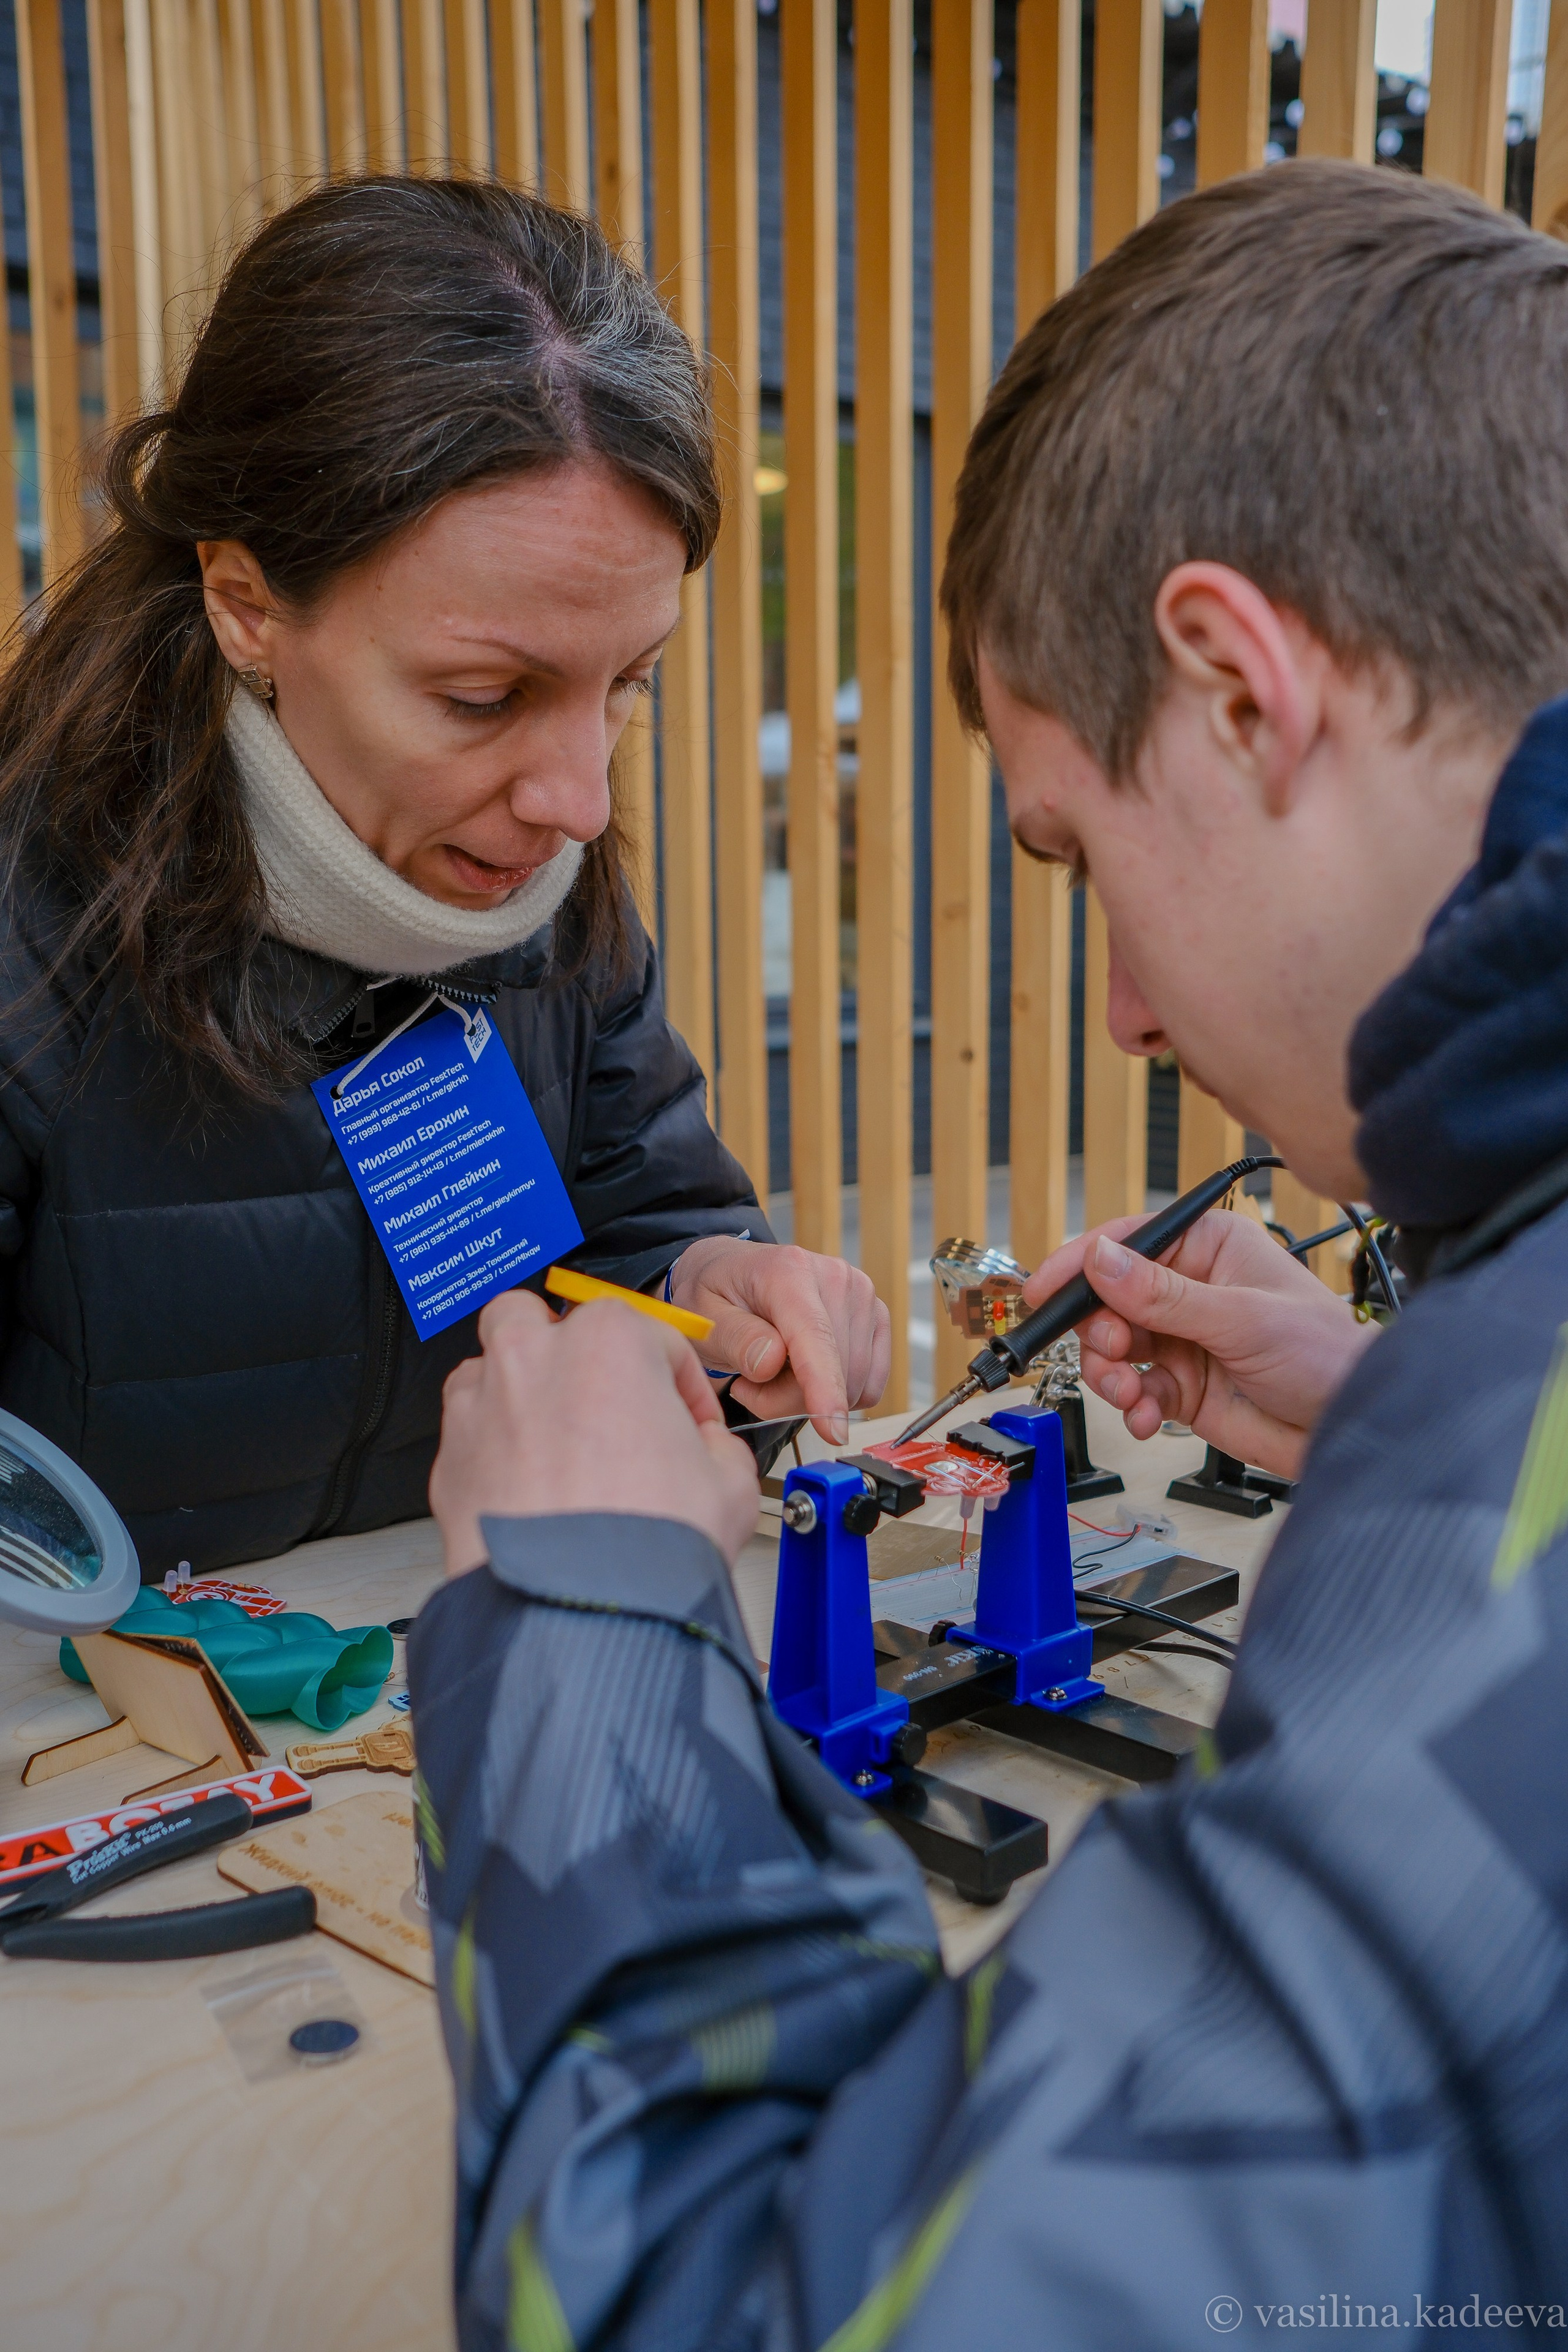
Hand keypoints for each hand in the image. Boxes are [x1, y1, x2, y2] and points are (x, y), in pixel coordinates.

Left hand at [429, 1290, 760, 1576]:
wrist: (585, 1614)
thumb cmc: (648, 1544)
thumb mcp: (731, 1482)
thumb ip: (716, 1445)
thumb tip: (705, 1451)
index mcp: (609, 1341)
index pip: (654, 1338)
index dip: (680, 1385)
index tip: (686, 1419)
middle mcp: (533, 1359)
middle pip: (541, 1320)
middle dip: (568, 1352)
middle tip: (600, 1401)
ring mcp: (481, 1407)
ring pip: (489, 1369)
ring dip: (518, 1392)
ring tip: (554, 1443)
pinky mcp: (448, 1461)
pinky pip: (466, 1436)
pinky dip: (490, 1450)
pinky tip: (526, 1489)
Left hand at [668, 1237, 891, 1443]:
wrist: (734, 1275)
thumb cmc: (716, 1295)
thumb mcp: (703, 1317)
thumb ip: (734, 1338)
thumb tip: (770, 1362)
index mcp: (789, 1270)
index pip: (815, 1336)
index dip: (825, 1387)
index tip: (832, 1431)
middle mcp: (835, 1277)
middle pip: (834, 1370)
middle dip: (787, 1399)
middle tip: (747, 1386)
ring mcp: (862, 1297)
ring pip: (853, 1384)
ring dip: (808, 1399)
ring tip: (769, 1374)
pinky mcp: (877, 1320)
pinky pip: (867, 1385)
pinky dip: (834, 1393)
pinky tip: (801, 1374)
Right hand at [1021, 1209, 1376, 1478]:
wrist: (1352, 1424)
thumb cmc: (1324, 1354)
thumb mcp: (1240, 1318)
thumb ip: (1163, 1295)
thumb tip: (1101, 1259)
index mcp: (1208, 1248)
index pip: (1127, 1243)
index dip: (1080, 1265)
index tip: (1043, 1292)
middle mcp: (1190, 1289)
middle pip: (1108, 1300)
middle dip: (1100, 1332)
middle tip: (1113, 1353)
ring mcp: (1183, 1339)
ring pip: (1113, 1349)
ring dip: (1111, 1374)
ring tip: (1132, 1395)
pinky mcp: (1182, 1386)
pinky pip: (1134, 1392)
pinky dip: (1132, 1408)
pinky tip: (1149, 1418)